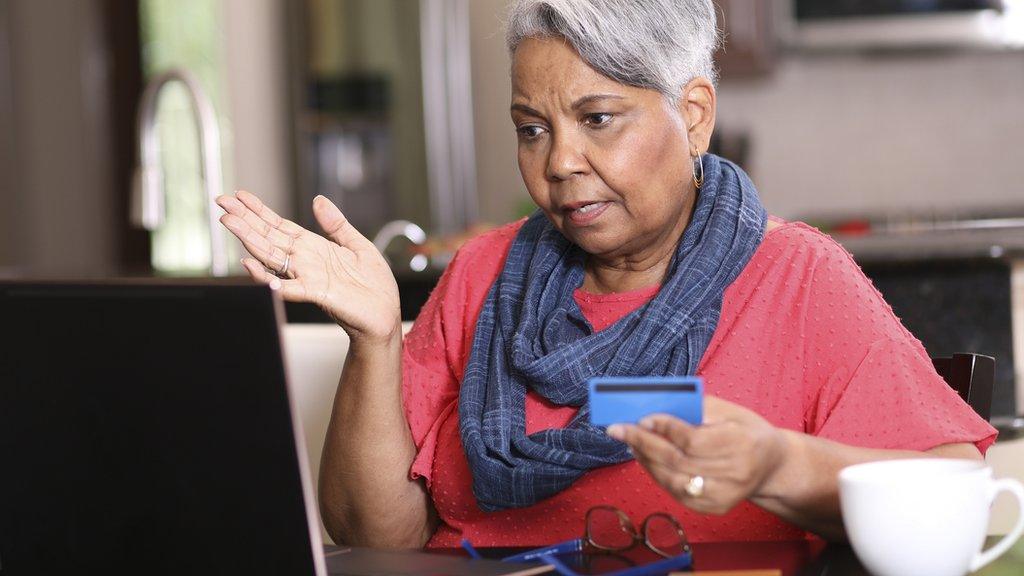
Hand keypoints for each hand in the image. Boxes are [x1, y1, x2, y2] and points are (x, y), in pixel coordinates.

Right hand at [216, 191, 400, 342]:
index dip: (259, 211)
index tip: (240, 196)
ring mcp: (307, 277)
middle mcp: (305, 261)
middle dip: (245, 220)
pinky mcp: (317, 293)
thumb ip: (337, 224)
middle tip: (222, 204)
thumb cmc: (374, 285)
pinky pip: (288, 286)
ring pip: (271, 257)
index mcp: (313, 248)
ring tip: (230, 223)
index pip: (279, 226)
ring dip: (249, 240)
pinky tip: (252, 267)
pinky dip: (270, 279)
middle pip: (268, 237)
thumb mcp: (358, 245)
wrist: (385, 314)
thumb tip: (318, 200)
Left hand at [606, 396, 787, 514]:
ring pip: (672, 480)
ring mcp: (724, 496)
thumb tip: (655, 406)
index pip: (694, 440)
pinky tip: (644, 458)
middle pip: (678, 461)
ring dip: (644, 459)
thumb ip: (696, 408)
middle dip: (643, 443)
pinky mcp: (714, 508)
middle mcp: (734, 474)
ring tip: (628, 441)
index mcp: (741, 444)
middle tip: (617, 429)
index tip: (642, 417)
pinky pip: (676, 492)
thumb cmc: (746, 430)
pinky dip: (656, 474)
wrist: (773, 466)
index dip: (665, 429)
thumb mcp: (730, 410)